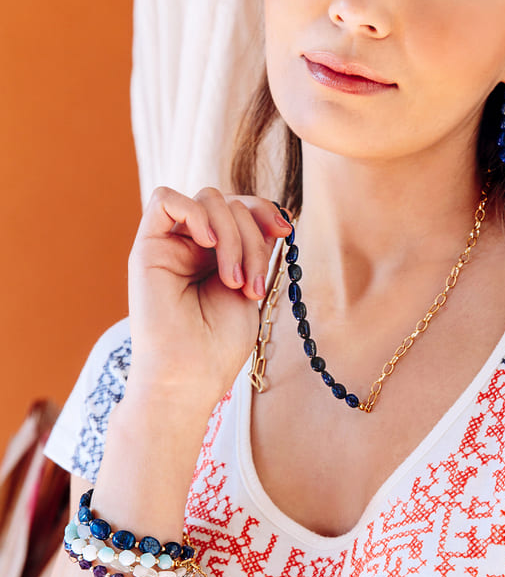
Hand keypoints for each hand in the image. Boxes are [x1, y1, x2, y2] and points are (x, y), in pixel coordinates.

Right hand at [126, 186, 290, 410]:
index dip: (264, 210)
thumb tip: (278, 215)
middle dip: (252, 237)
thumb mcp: (251, 285)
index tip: (285, 231)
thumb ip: (257, 247)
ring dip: (233, 236)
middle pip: (229, 204)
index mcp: (217, 254)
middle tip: (253, 285)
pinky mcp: (146, 248)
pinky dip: (195, 213)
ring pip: (207, 200)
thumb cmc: (218, 345)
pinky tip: (208, 243)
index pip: (240, 208)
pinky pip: (164, 200)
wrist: (189, 377)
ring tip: (234, 281)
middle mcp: (191, 245)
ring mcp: (169, 245)